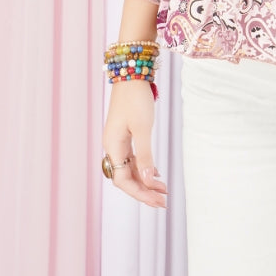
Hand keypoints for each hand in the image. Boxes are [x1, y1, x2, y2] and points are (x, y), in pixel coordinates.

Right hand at [102, 80, 166, 207]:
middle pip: (126, 177)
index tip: (158, 199)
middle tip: (163, 201)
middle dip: (144, 191)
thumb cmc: (136, 98)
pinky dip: (143, 167)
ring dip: (145, 180)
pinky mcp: (124, 134)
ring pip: (130, 168)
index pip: (123, 180)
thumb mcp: (143, 127)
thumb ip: (144, 155)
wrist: (131, 73)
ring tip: (163, 190)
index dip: (140, 192)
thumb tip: (146, 179)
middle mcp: (112, 146)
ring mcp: (118, 140)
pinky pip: (132, 158)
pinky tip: (155, 173)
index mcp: (113, 147)